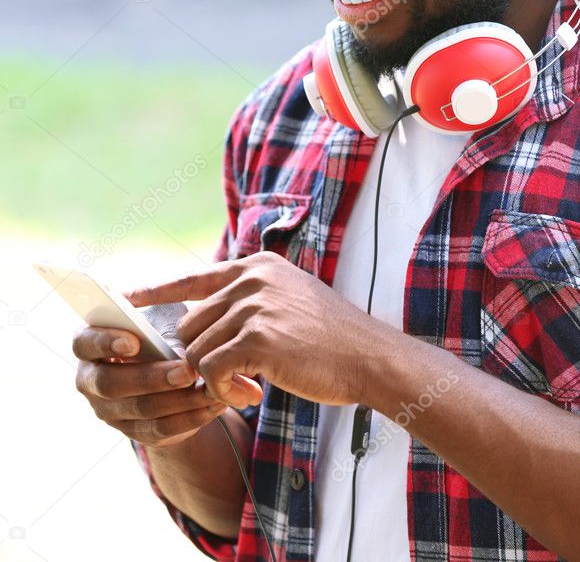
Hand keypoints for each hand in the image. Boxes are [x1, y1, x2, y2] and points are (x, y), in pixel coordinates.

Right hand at [72, 323, 260, 447]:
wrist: (166, 367)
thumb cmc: (157, 330)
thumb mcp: (154, 316)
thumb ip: (150, 315)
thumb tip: (149, 315)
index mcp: (89, 345)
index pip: (84, 343)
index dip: (105, 342)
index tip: (134, 341)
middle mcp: (91, 381)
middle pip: (111, 384)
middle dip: (151, 378)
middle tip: (187, 370)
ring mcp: (110, 411)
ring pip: (141, 410)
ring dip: (179, 400)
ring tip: (208, 387)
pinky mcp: (134, 432)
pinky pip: (161, 430)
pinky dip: (191, 418)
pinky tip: (213, 405)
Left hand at [123, 251, 377, 406]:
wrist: (368, 357)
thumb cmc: (331, 338)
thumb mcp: (289, 301)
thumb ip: (248, 304)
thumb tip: (198, 326)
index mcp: (257, 266)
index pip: (195, 277)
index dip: (159, 291)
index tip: (128, 298)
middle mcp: (252, 279)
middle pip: (191, 323)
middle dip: (200, 357)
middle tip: (230, 380)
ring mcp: (254, 306)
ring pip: (197, 350)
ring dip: (214, 379)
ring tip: (246, 389)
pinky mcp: (257, 338)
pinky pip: (212, 370)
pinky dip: (223, 390)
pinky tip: (251, 395)